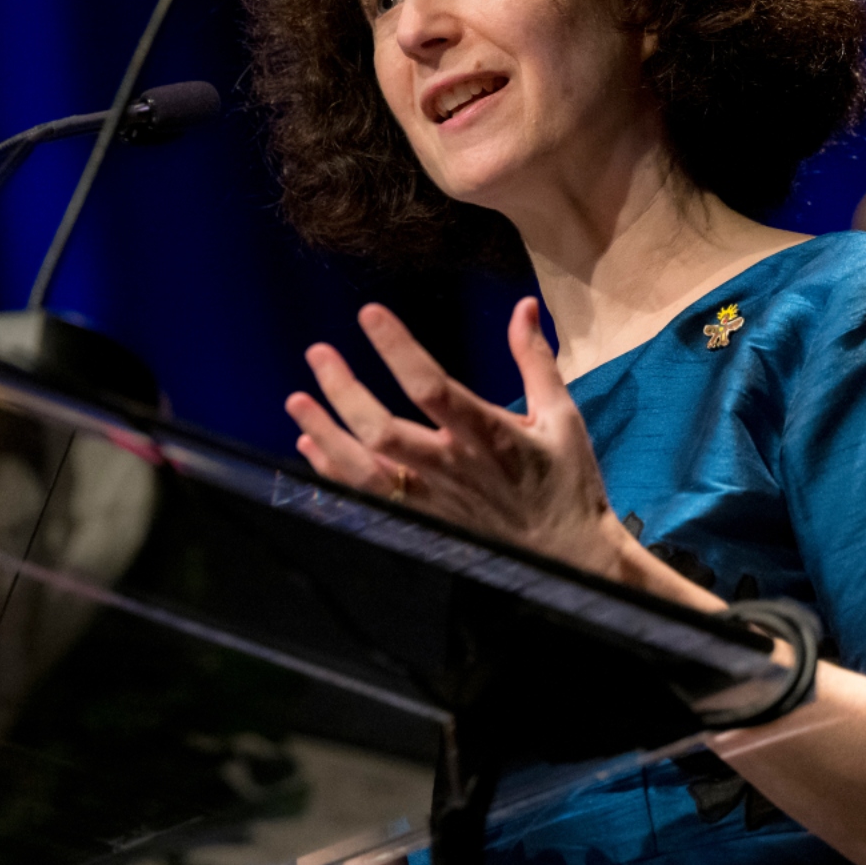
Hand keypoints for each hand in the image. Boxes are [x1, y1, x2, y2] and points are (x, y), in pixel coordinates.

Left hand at [283, 298, 637, 579]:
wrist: (569, 559)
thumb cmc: (567, 483)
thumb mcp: (561, 417)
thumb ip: (535, 360)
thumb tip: (523, 306)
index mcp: (489, 436)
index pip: (432, 387)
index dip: (398, 349)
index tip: (369, 314)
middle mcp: (452, 470)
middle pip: (382, 431)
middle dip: (343, 392)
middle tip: (317, 353)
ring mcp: (432, 501)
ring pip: (364, 470)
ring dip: (326, 434)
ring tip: (296, 400)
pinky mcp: (422, 524)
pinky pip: (366, 499)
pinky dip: (333, 473)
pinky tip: (310, 444)